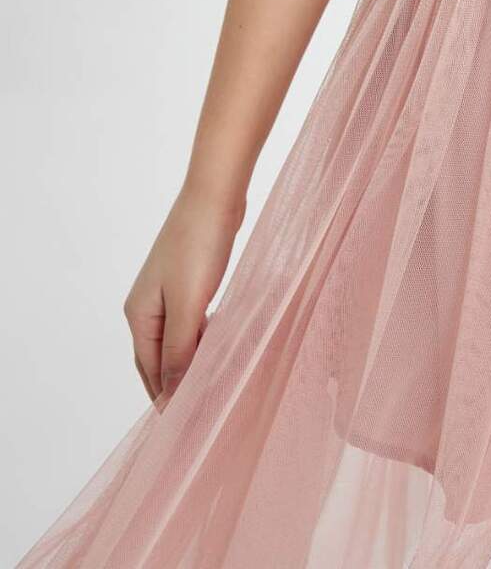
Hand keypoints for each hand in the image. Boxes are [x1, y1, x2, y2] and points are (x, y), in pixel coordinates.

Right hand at [123, 183, 245, 403]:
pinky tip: (219, 345)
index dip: (166, 398)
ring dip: (190, 362)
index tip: (184, 427)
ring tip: (212, 385)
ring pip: (176, 340)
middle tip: (198, 414)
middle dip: (174, 385)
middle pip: (157, 359)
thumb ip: (178, 350)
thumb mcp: (188, 304)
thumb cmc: (198, 246)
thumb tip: (170, 393)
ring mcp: (166, 291)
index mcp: (139, 314)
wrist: (214, 195)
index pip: (148, 370)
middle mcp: (147, 305)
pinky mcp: (188, 280)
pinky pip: (190, 322)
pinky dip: (201, 339)